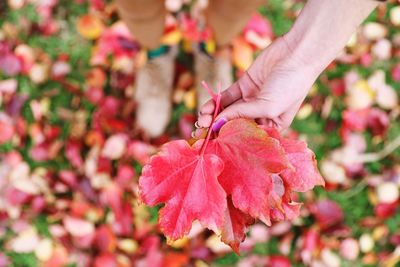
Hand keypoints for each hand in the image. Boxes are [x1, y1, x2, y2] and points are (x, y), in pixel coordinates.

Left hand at [197, 0, 377, 129]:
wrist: (297, 54)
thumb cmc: (290, 86)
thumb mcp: (267, 107)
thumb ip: (241, 116)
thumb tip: (215, 125)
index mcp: (271, 126)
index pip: (246, 137)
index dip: (229, 141)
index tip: (212, 145)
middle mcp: (260, 115)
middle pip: (233, 125)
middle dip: (216, 130)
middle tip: (200, 134)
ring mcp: (251, 100)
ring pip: (227, 111)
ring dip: (212, 116)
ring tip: (200, 121)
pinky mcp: (244, 85)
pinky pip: (226, 97)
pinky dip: (215, 103)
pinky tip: (205, 109)